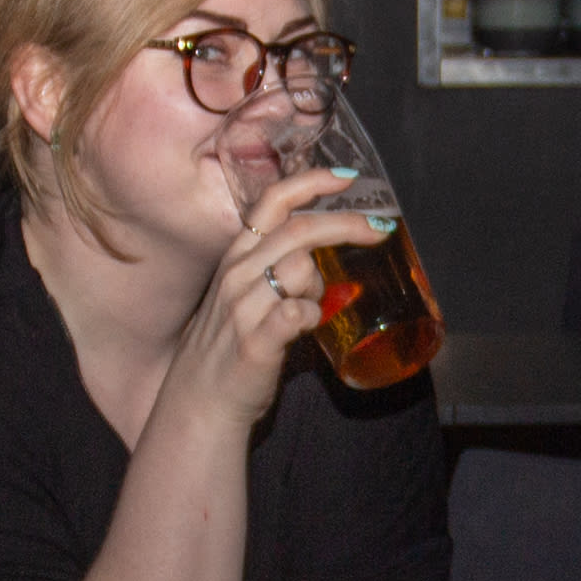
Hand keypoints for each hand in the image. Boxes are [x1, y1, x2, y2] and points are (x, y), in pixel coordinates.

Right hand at [162, 168, 390, 436]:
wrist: (200, 402)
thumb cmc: (229, 347)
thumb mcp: (245, 294)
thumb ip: (277, 269)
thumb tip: (325, 255)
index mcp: (237, 257)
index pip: (271, 202)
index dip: (311, 182)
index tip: (347, 178)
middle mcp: (237, 274)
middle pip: (298, 229)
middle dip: (347, 223)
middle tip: (380, 228)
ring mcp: (243, 308)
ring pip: (300, 267)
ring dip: (320, 284)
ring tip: (313, 307)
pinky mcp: (255, 342)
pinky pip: (297, 312)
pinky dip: (312, 315)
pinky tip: (307, 326)